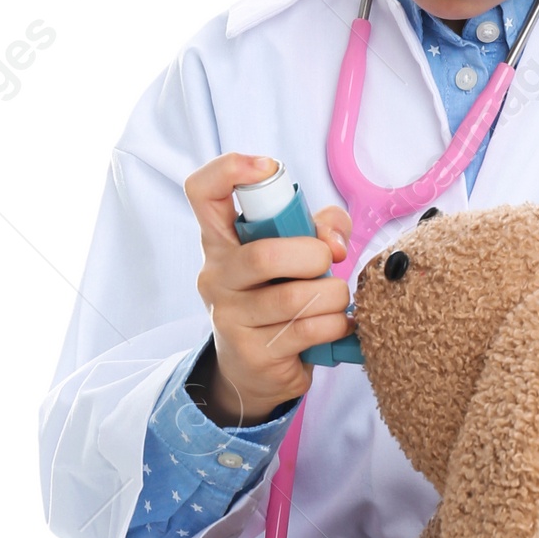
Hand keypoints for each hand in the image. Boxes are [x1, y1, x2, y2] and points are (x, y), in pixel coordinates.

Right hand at [184, 154, 352, 425]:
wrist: (255, 370)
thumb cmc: (280, 295)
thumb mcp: (297, 253)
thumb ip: (322, 228)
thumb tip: (334, 242)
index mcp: (221, 241)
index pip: (202, 191)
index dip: (230, 170)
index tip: (268, 167)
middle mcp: (215, 276)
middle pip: (264, 255)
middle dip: (313, 255)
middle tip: (327, 261)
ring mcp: (229, 318)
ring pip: (294, 298)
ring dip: (331, 295)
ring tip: (335, 299)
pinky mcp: (252, 354)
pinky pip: (308, 331)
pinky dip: (335, 324)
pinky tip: (335, 324)